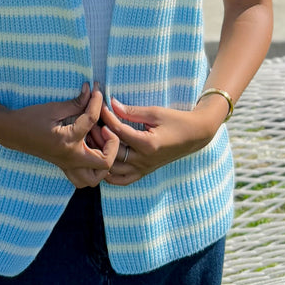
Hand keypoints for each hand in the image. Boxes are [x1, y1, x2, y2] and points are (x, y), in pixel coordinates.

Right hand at [0, 83, 120, 187]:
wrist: (11, 132)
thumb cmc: (31, 118)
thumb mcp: (54, 108)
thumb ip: (75, 102)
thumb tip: (91, 90)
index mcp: (67, 141)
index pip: (91, 121)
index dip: (96, 102)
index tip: (97, 90)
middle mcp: (70, 157)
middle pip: (104, 163)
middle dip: (112, 145)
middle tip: (106, 127)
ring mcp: (67, 165)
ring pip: (94, 178)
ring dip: (104, 161)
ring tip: (100, 141)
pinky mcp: (64, 166)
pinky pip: (82, 178)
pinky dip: (92, 169)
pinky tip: (91, 149)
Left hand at [99, 98, 220, 185]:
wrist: (194, 135)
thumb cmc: (176, 121)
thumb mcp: (155, 112)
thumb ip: (132, 111)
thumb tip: (112, 104)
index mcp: (147, 144)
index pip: (119, 132)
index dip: (107, 118)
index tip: (99, 107)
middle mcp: (144, 160)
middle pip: (113, 152)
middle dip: (99, 137)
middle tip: (90, 123)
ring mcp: (144, 168)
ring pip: (114, 169)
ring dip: (101, 155)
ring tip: (92, 140)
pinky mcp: (144, 172)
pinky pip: (123, 180)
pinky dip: (110, 174)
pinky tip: (102, 162)